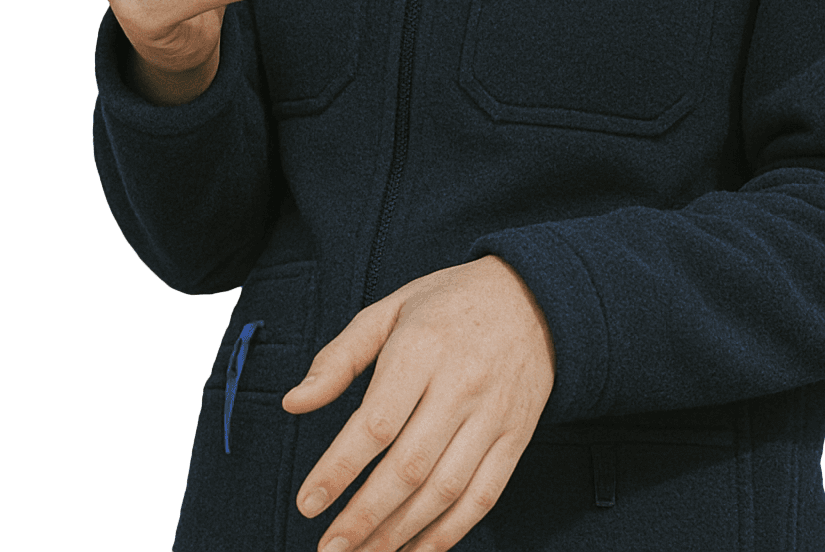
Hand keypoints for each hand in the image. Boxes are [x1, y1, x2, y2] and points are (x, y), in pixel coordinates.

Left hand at [282, 255, 555, 551]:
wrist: (530, 298)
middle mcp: (460, 385)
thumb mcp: (390, 310)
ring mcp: (493, 415)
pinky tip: (416, 550)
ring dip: (400, 533)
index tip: (309, 502)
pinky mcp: (516, 436)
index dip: (339, 469)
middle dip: (365, 516)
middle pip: (409, 467)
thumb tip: (294, 402)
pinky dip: (448, 533)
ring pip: (444, 490)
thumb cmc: (448, 304)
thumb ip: (340, 357)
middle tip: (330, 546)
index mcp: (422, 348)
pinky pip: (482, 496)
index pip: (376, 423)